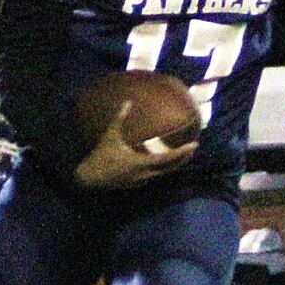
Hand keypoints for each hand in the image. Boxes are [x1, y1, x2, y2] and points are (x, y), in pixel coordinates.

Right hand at [74, 101, 197, 188]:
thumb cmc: (101, 156)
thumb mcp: (110, 135)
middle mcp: (145, 174)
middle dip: (182, 159)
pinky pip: (154, 174)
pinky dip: (161, 168)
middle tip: (192, 149)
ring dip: (173, 165)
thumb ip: (120, 118)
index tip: (195, 145)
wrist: (90, 178)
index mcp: (142, 163)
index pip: (168, 158)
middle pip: (170, 168)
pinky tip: (161, 161)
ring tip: (181, 155)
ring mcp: (141, 181)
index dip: (182, 152)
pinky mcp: (136, 183)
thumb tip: (127, 101)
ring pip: (163, 173)